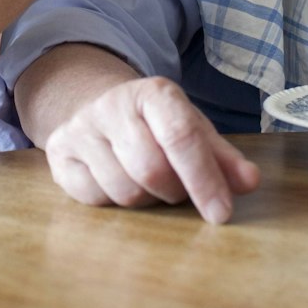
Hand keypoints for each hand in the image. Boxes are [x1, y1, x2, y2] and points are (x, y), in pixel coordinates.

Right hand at [42, 76, 261, 223]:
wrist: (97, 106)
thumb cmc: (155, 126)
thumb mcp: (192, 131)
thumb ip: (222, 158)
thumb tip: (249, 182)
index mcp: (154, 93)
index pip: (182, 137)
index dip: (205, 179)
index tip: (221, 214)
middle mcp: (112, 105)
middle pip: (152, 170)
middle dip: (174, 192)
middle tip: (178, 190)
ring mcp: (81, 128)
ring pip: (123, 190)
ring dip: (146, 200)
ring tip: (150, 185)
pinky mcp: (59, 153)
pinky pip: (93, 198)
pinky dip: (114, 203)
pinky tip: (119, 183)